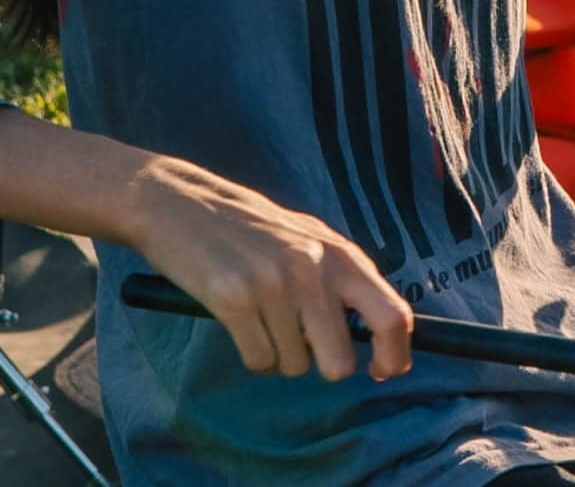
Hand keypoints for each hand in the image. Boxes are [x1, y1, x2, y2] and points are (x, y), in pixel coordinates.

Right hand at [128, 158, 413, 380]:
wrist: (180, 203)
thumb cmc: (249, 226)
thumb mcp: (309, 238)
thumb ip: (343, 278)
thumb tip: (382, 332)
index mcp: (341, 253)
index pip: (392, 316)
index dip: (394, 355)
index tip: (382, 372)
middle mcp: (314, 268)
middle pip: (340, 361)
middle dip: (321, 364)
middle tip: (300, 344)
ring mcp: (274, 284)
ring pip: (294, 366)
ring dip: (279, 355)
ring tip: (261, 317)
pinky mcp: (233, 299)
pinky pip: (259, 361)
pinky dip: (252, 353)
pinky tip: (239, 321)